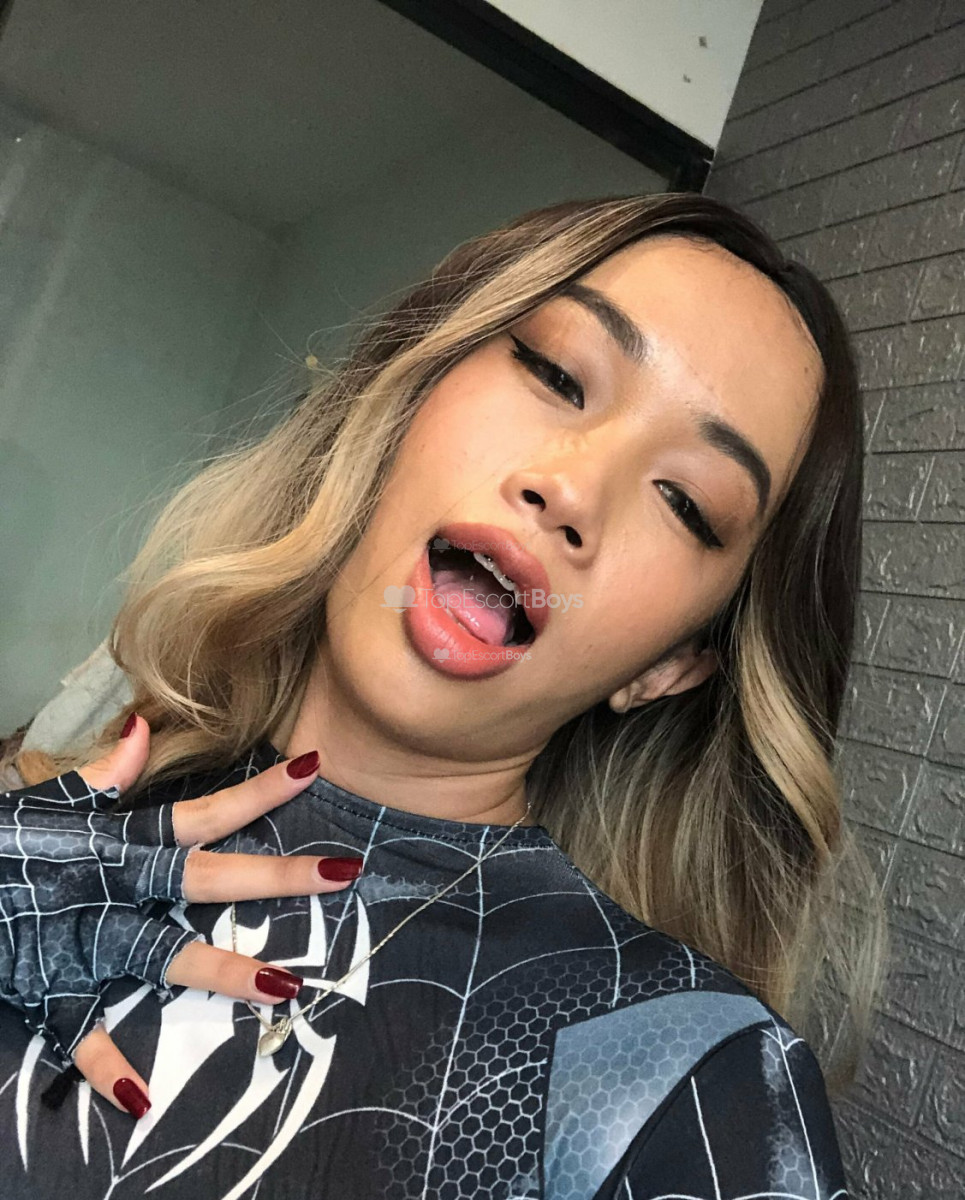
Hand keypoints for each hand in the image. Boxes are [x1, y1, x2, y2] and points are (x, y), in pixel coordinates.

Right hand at [0, 713, 362, 1117]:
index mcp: (121, 842)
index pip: (203, 813)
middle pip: (208, 878)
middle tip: (342, 871)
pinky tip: (142, 1099)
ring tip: (286, 989)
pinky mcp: (53, 987)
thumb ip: (105, 774)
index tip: (313, 766)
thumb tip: (143, 727)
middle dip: (275, 877)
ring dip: (225, 971)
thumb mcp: (52, 803)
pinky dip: (107, 1067)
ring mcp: (89, 940)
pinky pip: (81, 1036)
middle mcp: (118, 888)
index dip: (257, 792)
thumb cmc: (2, 845)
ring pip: (167, 955)